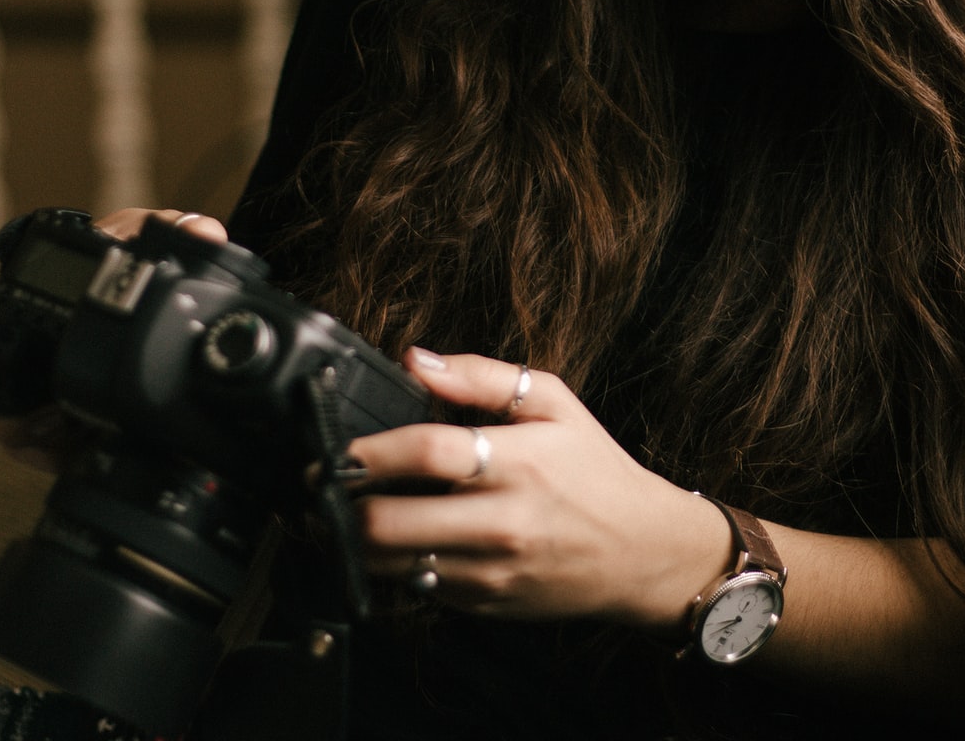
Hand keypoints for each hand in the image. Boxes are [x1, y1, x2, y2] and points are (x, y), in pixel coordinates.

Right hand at [0, 207, 228, 470]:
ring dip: (34, 438)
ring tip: (73, 439)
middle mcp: (19, 338)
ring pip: (8, 422)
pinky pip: (39, 445)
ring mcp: (33, 379)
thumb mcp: (152, 236)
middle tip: (47, 423)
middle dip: (4, 413)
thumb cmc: (135, 261)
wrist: (156, 301)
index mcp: (25, 292)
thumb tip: (205, 234)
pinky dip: (56, 454)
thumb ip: (176, 228)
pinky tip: (78, 455)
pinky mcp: (54, 413)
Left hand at [348, 350, 733, 628]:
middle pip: (391, 522)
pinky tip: (395, 539)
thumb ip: (482, 375)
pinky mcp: (485, 604)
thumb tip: (418, 360)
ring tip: (344, 511)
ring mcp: (491, 571)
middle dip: (341, 504)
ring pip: (392, 563)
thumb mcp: (554, 403)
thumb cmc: (595, 471)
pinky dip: (396, 563)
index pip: (427, 453)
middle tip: (320, 485)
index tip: (335, 446)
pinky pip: (419, 586)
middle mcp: (503, 522)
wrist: (643, 551)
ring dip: (354, 539)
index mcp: (519, 462)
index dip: (370, 450)